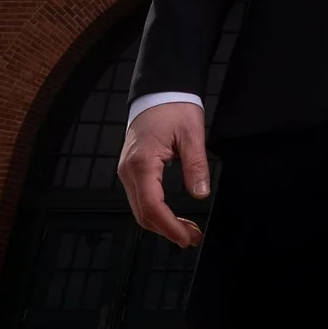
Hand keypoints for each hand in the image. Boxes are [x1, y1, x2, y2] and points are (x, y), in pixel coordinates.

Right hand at [118, 101, 209, 247]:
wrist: (158, 90)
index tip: (186, 237)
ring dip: (162, 223)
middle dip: (167, 230)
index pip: (151, 206)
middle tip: (193, 238)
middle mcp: (129, 171)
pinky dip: (156, 212)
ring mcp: (127, 171)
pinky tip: (173, 216)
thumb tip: (200, 194)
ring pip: (140, 209)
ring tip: (187, 230)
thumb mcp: (192, 134)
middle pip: (142, 214)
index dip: (168, 226)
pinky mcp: (132, 170)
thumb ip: (196, 165)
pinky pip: (140, 198)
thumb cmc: (174, 107)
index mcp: (142, 163)